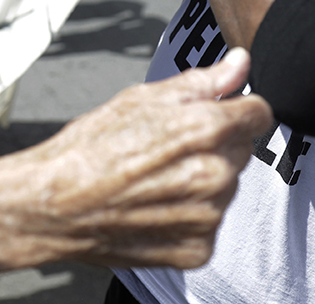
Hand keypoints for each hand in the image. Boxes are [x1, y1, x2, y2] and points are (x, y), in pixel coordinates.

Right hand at [0, 49, 272, 287]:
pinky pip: (209, 224)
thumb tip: (240, 64)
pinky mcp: (198, 250)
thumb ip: (203, 82)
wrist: (54, 204)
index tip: (215, 114)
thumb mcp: (143, 98)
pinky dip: (189, 216)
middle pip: (241, 151)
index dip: (236, 109)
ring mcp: (209, 217)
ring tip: (154, 178)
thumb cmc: (91, 147)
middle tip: (166, 148)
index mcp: (206, 129)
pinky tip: (154, 206)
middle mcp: (216, 175)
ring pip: (225, 188)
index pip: (259, 113)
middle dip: (215, 145)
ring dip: (203, 181)